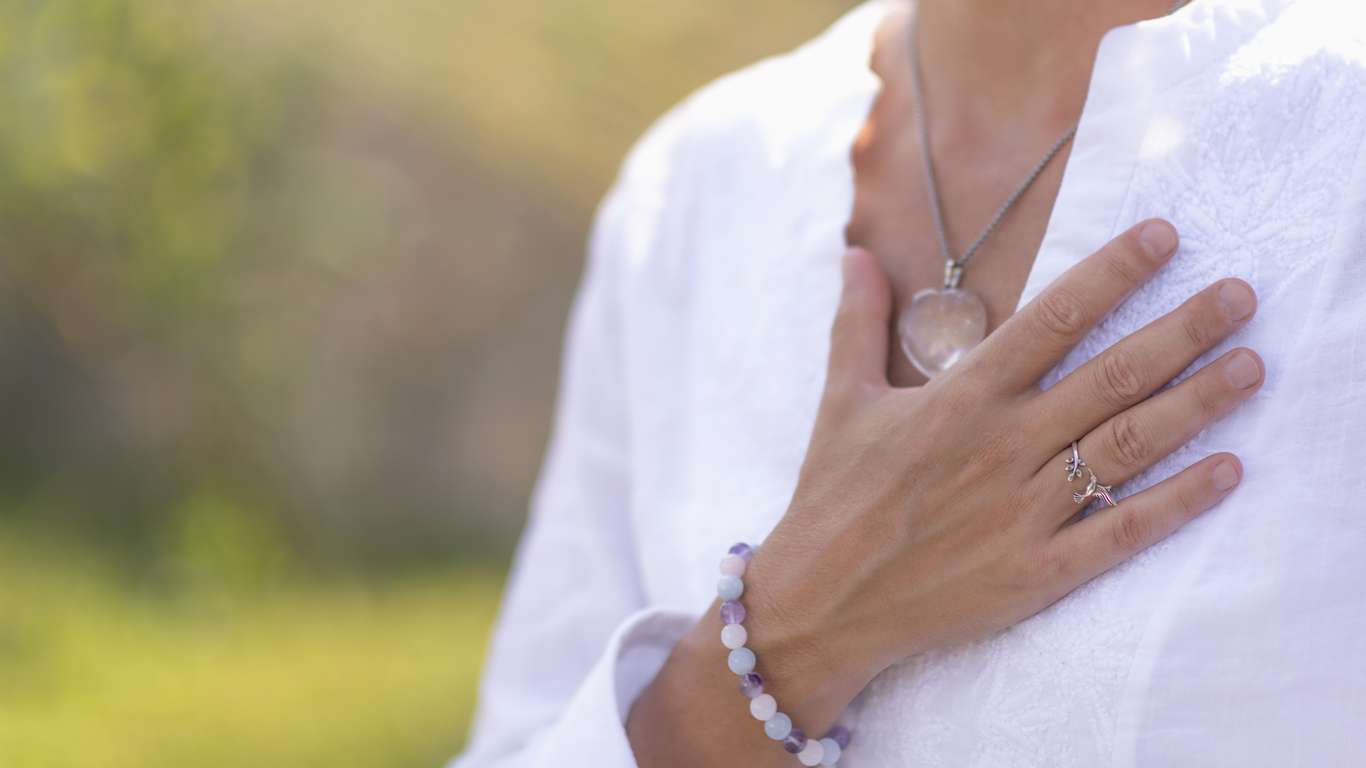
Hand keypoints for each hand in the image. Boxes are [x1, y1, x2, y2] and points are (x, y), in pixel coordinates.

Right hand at [746, 219, 1259, 699]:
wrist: (822, 601)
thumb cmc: (832, 496)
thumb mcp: (840, 400)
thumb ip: (856, 323)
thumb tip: (853, 254)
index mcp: (960, 398)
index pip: (1052, 319)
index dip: (1113, 272)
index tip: (1164, 236)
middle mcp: (1002, 446)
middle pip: (1112, 375)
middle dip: (1183, 330)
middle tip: (1240, 295)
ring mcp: (1024, 510)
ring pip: (1128, 446)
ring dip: (1197, 404)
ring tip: (1252, 368)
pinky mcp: (1036, 572)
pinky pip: (1119, 531)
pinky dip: (1177, 502)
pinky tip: (1227, 471)